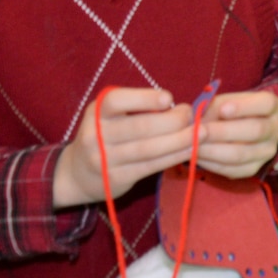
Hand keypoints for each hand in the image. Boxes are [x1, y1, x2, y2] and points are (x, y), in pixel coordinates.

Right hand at [52, 87, 194, 208]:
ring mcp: (103, 159)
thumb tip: (179, 107)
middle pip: (140, 126)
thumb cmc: (108, 134)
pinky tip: (190, 150)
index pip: (117, 101)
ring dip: (180, 140)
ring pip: (148, 149)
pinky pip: (150, 166)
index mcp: (97, 111)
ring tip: (201, 133)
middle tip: (192, 116)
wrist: (77, 173)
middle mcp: (96, 134)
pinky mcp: (115, 178)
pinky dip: (173, 157)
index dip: (145, 99)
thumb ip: (137, 109)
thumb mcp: (112, 115)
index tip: (169, 99)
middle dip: (173, 121)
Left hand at [193, 90, 277, 178]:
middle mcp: (275, 129)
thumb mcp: (227, 100)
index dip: (244, 107)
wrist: (243, 128)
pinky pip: (234, 170)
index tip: (222, 110)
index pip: (265, 104)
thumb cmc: (232, 111)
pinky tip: (198, 157)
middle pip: (256, 131)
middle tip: (199, 132)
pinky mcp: (255, 168)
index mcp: (272, 106)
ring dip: (214, 151)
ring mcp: (267, 151)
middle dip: (223, 132)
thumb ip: (214, 106)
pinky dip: (213, 165)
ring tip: (192, 146)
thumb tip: (196, 118)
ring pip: (242, 154)